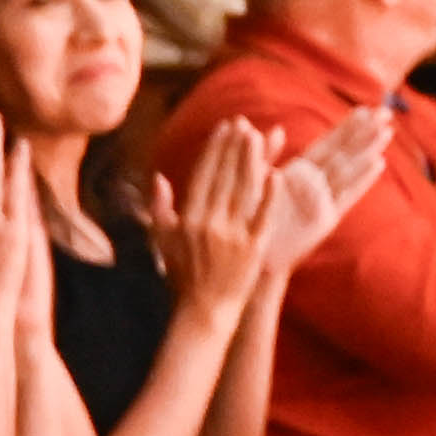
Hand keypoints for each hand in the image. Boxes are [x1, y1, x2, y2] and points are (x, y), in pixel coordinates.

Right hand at [144, 114, 283, 309]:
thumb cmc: (181, 277)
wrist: (204, 310)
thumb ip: (160, 209)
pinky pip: (262, 217)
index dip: (214, 149)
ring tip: (258, 137)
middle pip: (224, 177)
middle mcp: (209, 223)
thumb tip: (159, 178)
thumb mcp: (162, 242)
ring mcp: (233, 235)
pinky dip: (269, 196)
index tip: (224, 128)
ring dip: (251, 161)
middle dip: (234, 147)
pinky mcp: (253, 248)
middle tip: (243, 124)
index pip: (203, 175)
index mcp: (187, 219)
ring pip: (243, 190)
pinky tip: (276, 175)